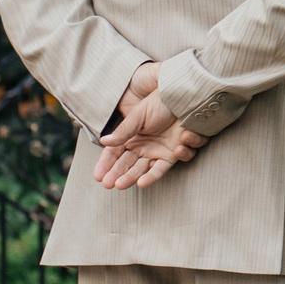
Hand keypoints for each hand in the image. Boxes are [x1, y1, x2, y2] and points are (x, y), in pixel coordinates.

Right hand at [96, 62, 205, 188]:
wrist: (187, 98)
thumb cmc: (161, 103)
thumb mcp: (139, 116)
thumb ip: (123, 131)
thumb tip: (103, 141)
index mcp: (131, 137)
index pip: (114, 154)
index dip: (105, 166)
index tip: (97, 177)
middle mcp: (143, 147)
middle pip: (127, 165)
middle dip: (117, 176)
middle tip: (110, 184)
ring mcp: (158, 152)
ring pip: (143, 170)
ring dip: (133, 177)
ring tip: (125, 183)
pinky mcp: (173, 155)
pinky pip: (163, 168)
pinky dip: (155, 174)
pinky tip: (147, 173)